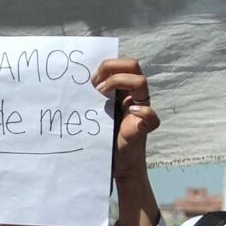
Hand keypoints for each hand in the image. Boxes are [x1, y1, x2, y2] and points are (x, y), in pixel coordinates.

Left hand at [94, 58, 159, 179]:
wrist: (115, 162)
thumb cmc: (102, 135)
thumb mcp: (94, 110)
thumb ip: (91, 96)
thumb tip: (74, 81)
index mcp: (123, 88)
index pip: (123, 63)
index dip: (107, 64)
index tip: (89, 78)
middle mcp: (134, 95)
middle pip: (133, 65)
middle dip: (112, 68)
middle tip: (95, 85)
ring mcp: (140, 109)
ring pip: (141, 82)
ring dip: (118, 82)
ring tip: (101, 95)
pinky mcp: (143, 128)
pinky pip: (151, 116)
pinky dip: (142, 112)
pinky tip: (131, 112)